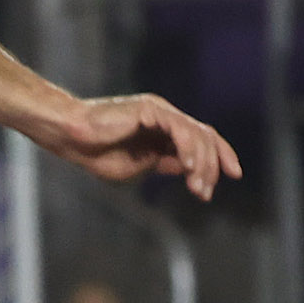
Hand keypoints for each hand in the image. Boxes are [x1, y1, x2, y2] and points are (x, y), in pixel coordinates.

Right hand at [37, 92, 241, 201]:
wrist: (72, 137)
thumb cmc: (96, 153)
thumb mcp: (137, 166)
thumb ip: (163, 164)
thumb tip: (188, 170)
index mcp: (164, 130)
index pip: (202, 140)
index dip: (220, 157)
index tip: (231, 177)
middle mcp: (167, 117)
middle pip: (205, 137)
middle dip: (211, 167)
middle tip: (204, 193)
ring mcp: (160, 111)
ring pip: (196, 134)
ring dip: (201, 163)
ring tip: (197, 186)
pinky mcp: (151, 109)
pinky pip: (179, 128)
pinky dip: (187, 147)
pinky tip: (188, 166)